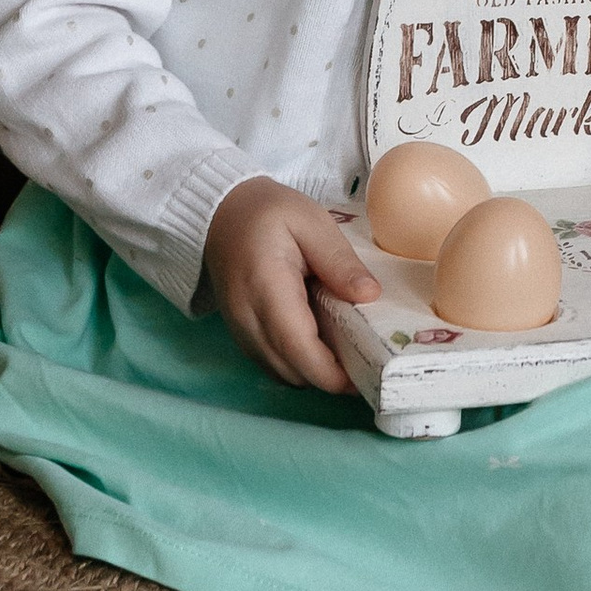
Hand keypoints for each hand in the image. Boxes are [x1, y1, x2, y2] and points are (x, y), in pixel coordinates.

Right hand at [203, 176, 379, 391]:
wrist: (220, 214)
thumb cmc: (268, 213)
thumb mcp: (311, 222)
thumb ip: (339, 260)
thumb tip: (370, 296)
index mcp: (266, 287)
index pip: (297, 346)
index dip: (332, 372)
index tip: (366, 374)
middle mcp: (247, 318)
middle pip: (291, 371)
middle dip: (330, 377)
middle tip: (368, 361)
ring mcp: (240, 330)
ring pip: (282, 374)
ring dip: (315, 372)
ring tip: (348, 352)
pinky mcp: (241, 334)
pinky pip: (272, 364)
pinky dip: (299, 364)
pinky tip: (321, 343)